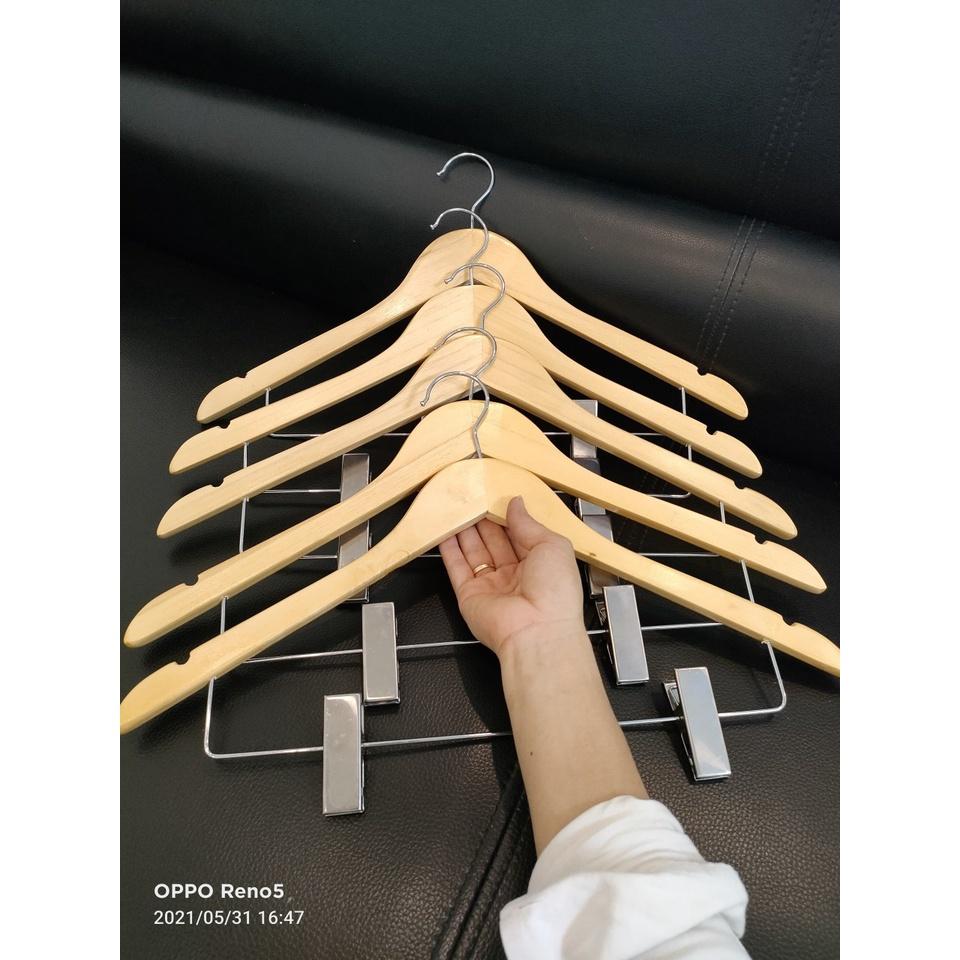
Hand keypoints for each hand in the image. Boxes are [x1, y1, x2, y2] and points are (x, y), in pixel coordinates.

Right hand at [438, 496, 585, 657]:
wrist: (537, 632)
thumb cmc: (555, 593)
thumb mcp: (552, 545)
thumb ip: (529, 523)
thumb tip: (516, 503)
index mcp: (539, 563)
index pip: (518, 532)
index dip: (506, 514)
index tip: (495, 494)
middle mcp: (515, 574)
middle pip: (493, 539)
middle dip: (483, 518)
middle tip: (472, 495)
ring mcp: (491, 584)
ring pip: (474, 550)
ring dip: (465, 529)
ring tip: (456, 505)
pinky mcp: (470, 594)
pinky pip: (456, 567)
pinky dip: (449, 549)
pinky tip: (444, 530)